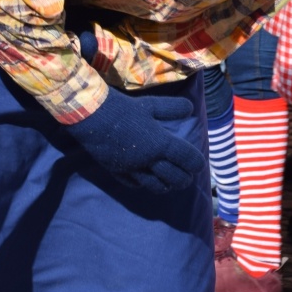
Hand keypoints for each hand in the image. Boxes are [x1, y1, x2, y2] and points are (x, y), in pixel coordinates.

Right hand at [67, 85, 205, 193]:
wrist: (92, 116)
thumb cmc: (123, 108)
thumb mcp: (150, 104)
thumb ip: (172, 108)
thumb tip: (191, 109)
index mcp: (160, 143)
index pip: (187, 158)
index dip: (197, 163)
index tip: (199, 163)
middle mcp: (149, 160)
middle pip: (176, 178)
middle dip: (185, 178)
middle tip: (188, 175)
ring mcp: (133, 169)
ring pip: (157, 187)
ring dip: (167, 185)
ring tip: (171, 182)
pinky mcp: (118, 172)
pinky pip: (136, 185)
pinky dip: (145, 184)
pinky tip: (147, 179)